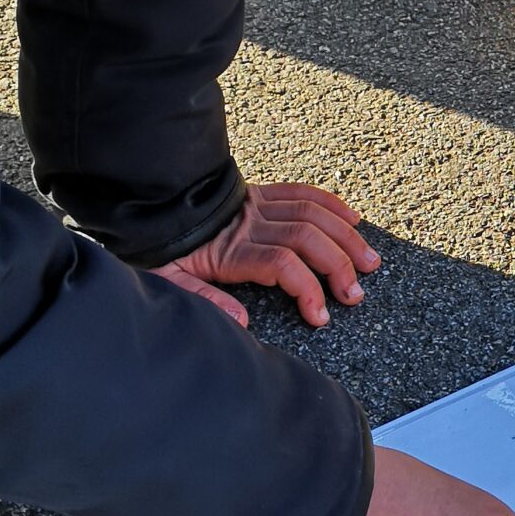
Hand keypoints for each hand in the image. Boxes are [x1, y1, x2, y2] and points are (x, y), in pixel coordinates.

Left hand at [157, 183, 379, 327]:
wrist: (145, 202)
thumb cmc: (155, 246)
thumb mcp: (166, 280)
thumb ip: (203, 300)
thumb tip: (242, 322)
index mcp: (228, 249)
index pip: (281, 265)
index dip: (307, 289)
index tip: (320, 317)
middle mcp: (249, 223)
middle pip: (306, 238)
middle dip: (338, 266)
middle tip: (355, 295)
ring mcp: (256, 204)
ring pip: (312, 214)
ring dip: (345, 238)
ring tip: (369, 263)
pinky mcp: (258, 193)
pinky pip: (301, 192)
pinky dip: (330, 204)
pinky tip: (353, 219)